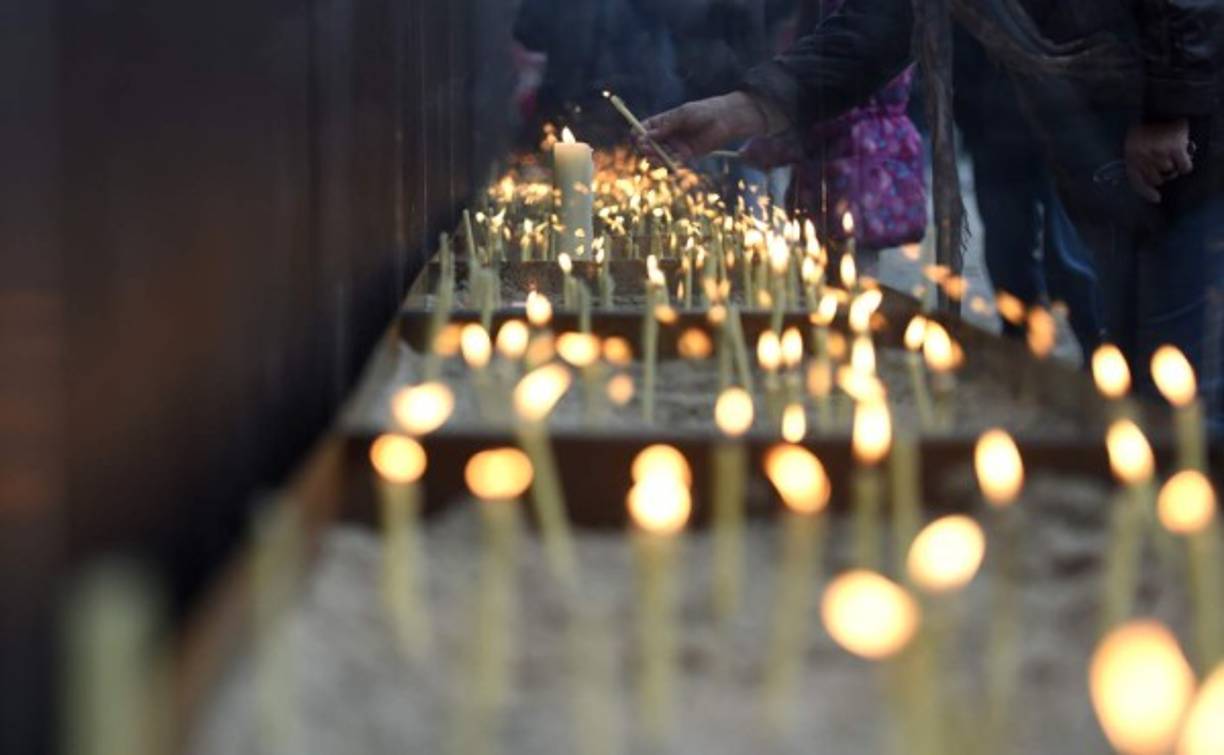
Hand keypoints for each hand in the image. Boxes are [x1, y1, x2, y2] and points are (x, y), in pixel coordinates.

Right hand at [641, 92, 769, 162]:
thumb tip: (647, 135)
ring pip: (661, 154)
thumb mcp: (683, 115)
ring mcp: (677, 145)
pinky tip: (664, 164)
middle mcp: (669, 134)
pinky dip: (667, 164)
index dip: (639, 133)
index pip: (646, 128)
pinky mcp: (687, 155)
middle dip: (646, 147)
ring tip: (652, 158)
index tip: (636, 137)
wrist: (726, 120)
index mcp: (665, 122)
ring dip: (655, 157)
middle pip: (651, 143)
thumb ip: (666, 126)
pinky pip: (673, 161)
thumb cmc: (704, 112)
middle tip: (645, 149)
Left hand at [1124, 119, 1193, 203]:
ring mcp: (1159, 151)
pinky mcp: (1175, 148)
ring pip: (1170, 173)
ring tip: (1171, 153)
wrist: (1166, 108)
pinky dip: (1185, 164)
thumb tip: (1152, 190)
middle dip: (1161, 173)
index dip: (1146, 192)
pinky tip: (1184, 156)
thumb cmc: (1151, 129)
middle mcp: (1142, 155)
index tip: (1156, 198)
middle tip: (1164, 162)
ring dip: (1173, 165)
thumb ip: (1139, 163)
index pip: (1136, 180)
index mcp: (1130, 154)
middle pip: (1155, 179)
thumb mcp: (1136, 145)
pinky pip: (1184, 168)